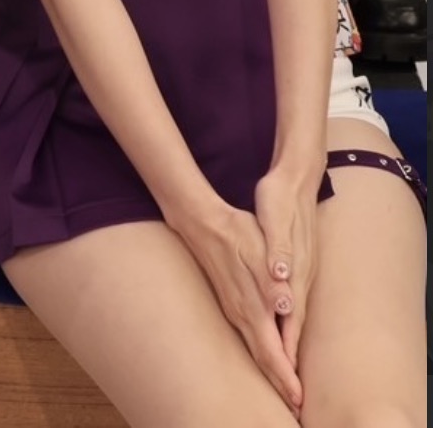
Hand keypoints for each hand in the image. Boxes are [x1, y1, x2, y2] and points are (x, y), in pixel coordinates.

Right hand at [176, 201, 302, 415]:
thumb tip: (285, 308)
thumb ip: (271, 282)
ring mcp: (234, 309)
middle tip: (295, 406)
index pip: (272, 351)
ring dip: (271, 371)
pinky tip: (266, 356)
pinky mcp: (231, 302)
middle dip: (280, 383)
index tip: (299, 399)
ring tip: (285, 389)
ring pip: (256, 350)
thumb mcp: (258, 251)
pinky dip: (262, 355)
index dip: (286, 377)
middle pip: (263, 358)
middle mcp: (242, 314)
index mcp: (252, 306)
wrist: (202, 222)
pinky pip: (249, 339)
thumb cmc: (235, 233)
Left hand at [254, 167, 320, 373]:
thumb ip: (279, 251)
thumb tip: (282, 280)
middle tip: (291, 395)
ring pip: (292, 320)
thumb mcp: (275, 222)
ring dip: (287, 347)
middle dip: (289, 361)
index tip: (288, 383)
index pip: (288, 322)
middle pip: (291, 328)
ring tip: (285, 376)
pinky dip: (287, 327)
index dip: (287, 353)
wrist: (295, 179)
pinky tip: (283, 334)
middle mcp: (298, 278)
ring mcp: (299, 273)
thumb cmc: (280, 200)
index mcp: (292, 271)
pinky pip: (291, 306)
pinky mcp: (296, 268)